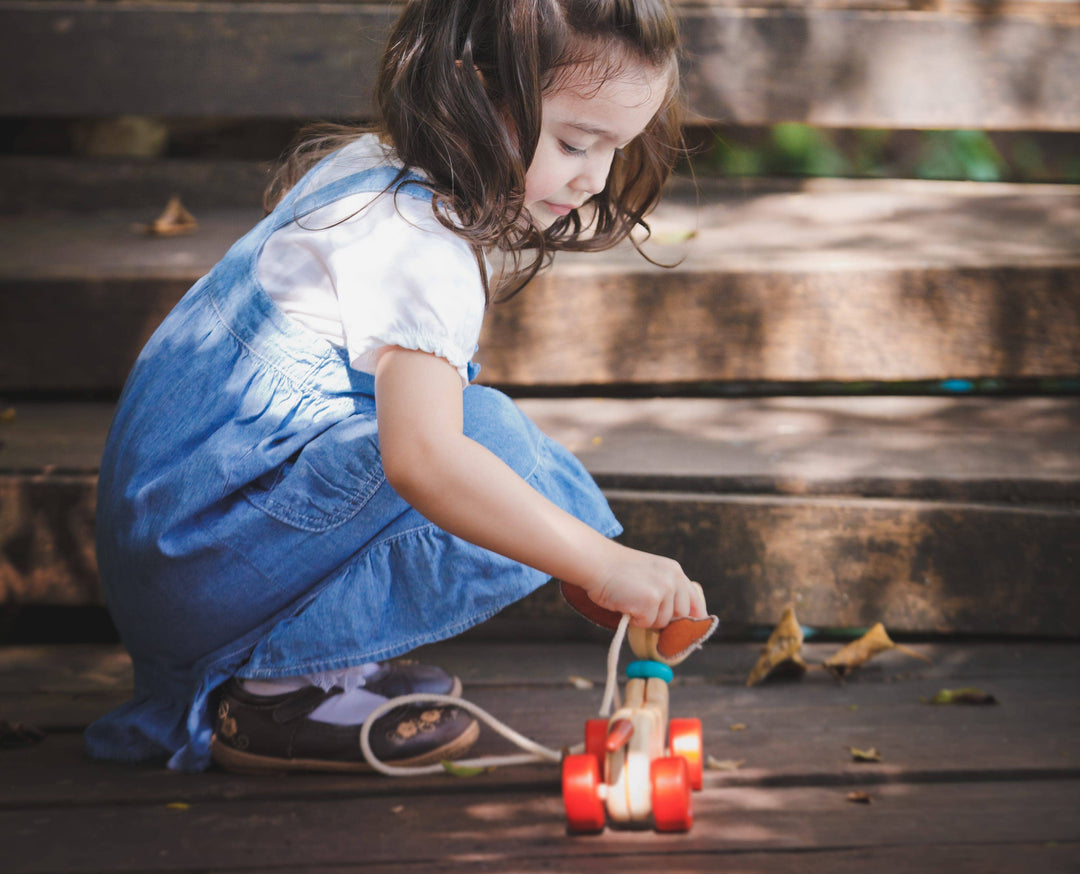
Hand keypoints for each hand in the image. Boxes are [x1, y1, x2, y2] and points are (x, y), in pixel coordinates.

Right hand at [583, 542, 707, 628]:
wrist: (597, 563)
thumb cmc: (617, 571)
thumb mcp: (650, 572)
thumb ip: (666, 588)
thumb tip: (677, 617)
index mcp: (675, 571)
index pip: (694, 600)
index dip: (695, 618)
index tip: (693, 631)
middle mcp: (673, 579)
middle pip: (680, 616)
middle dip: (663, 619)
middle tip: (644, 611)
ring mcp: (663, 589)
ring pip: (662, 622)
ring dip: (645, 619)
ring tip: (630, 601)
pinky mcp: (650, 601)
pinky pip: (646, 624)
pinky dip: (634, 620)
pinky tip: (625, 604)